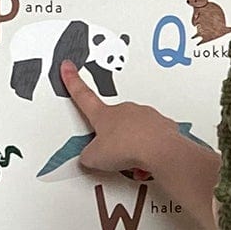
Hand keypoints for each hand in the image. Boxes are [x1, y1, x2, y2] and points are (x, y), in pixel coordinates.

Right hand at [59, 60, 179, 175]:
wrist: (159, 150)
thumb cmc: (128, 148)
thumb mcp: (94, 158)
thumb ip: (88, 155)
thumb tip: (90, 157)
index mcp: (104, 114)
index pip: (83, 96)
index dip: (73, 82)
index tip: (68, 67)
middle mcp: (125, 110)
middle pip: (113, 122)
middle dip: (113, 139)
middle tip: (114, 155)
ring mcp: (145, 115)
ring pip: (134, 132)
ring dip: (132, 146)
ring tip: (132, 162)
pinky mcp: (162, 125)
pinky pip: (152, 138)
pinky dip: (149, 149)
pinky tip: (148, 161)